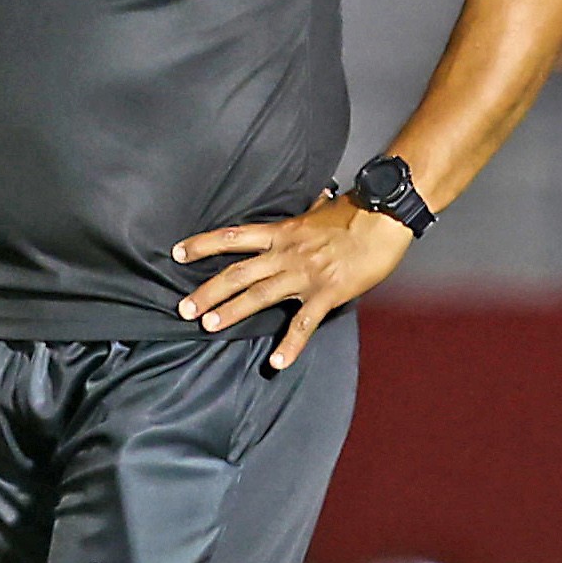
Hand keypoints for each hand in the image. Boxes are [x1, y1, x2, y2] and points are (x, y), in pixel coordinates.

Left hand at [172, 192, 412, 369]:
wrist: (383, 219)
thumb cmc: (355, 212)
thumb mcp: (319, 209)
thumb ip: (307, 214)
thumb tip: (313, 199)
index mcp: (282, 232)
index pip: (234, 237)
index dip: (204, 244)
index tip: (178, 253)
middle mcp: (286, 254)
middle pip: (238, 272)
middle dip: (208, 290)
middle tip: (183, 308)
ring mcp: (305, 275)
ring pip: (260, 296)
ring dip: (232, 312)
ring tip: (208, 325)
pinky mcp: (326, 293)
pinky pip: (304, 324)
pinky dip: (290, 345)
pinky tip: (276, 363)